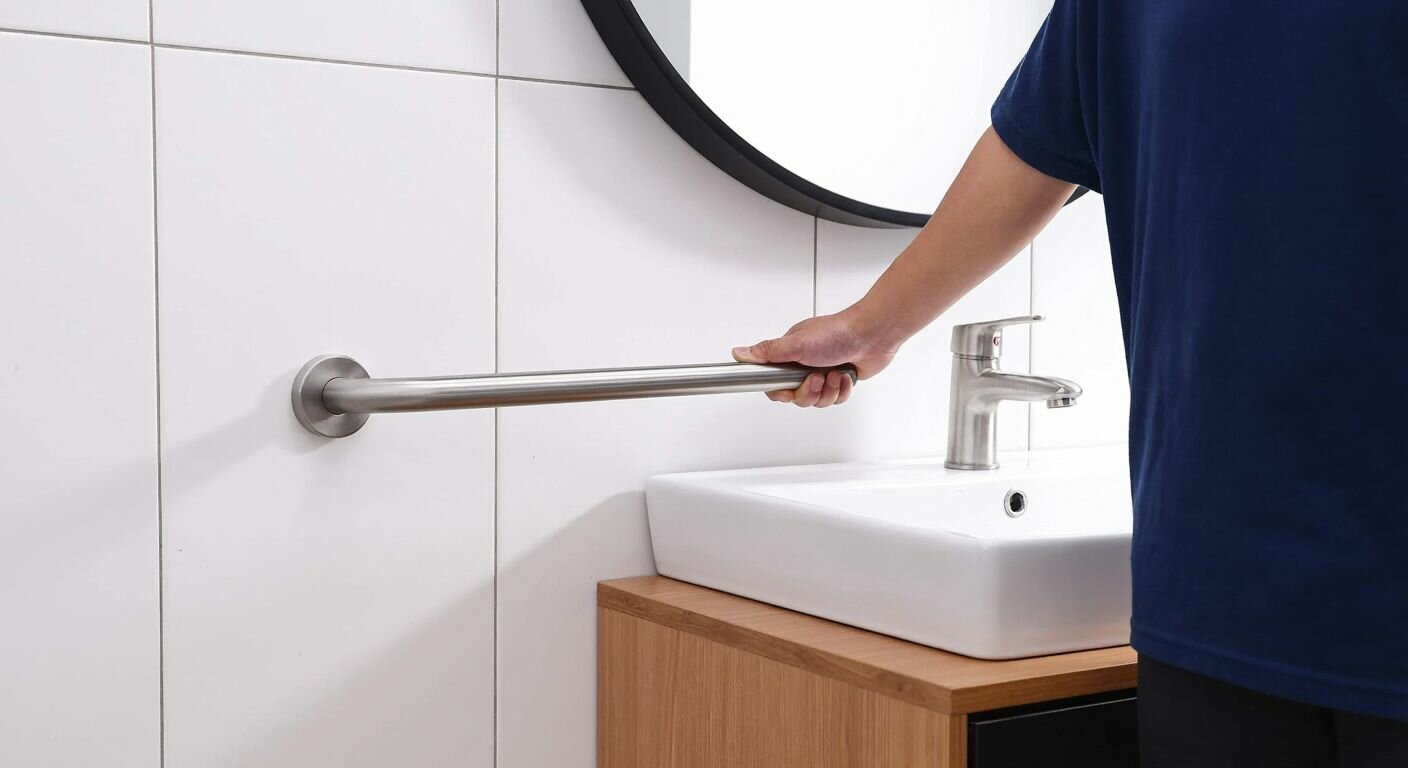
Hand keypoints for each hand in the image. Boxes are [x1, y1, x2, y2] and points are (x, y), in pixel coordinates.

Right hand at [731, 310, 898, 406]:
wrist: (872, 336)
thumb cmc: (837, 333)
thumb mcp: (796, 343)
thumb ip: (768, 353)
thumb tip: (739, 353)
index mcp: (789, 355)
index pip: (773, 383)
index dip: (781, 391)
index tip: (789, 388)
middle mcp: (804, 365)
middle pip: (796, 397)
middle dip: (809, 392)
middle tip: (817, 378)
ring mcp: (823, 373)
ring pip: (817, 401)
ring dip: (828, 390)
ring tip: (835, 374)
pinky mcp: (839, 381)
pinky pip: (835, 399)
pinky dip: (842, 390)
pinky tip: (846, 375)